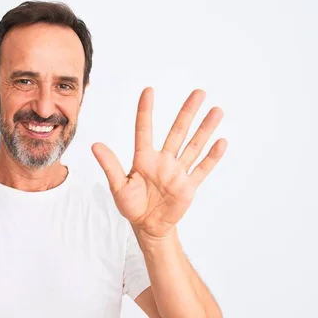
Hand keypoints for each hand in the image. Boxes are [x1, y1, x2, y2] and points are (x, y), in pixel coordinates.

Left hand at [92, 87, 226, 238]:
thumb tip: (95, 145)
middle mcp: (163, 161)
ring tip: (217, 111)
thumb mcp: (118, 186)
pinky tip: (221, 141)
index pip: (145, 129)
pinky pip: (202, 169)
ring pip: (194, 146)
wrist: (148, 226)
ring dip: (205, 129)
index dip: (146, 111)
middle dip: (188, 112)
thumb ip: (110, 165)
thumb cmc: (131, 206)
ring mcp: (178, 172)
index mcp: (144, 159)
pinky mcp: (188, 186)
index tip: (148, 90)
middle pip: (177, 131)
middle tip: (199, 92)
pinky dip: (212, 157)